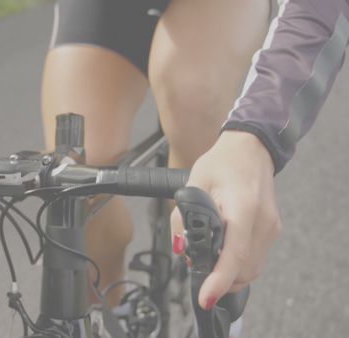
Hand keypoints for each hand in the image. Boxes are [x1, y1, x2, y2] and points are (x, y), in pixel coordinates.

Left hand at [171, 130, 281, 309]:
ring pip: (251, 269)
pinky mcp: (272, 230)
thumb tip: (180, 248)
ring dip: (228, 275)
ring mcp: (271, 228)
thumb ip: (182, 217)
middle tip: (196, 270)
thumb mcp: (192, 184)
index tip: (205, 297)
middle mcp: (263, 221)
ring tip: (207, 261)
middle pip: (244, 269)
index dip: (219, 279)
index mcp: (243, 207)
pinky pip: (255, 259)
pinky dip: (237, 265)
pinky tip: (221, 255)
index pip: (234, 254)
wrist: (250, 149)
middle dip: (219, 279)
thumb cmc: (221, 163)